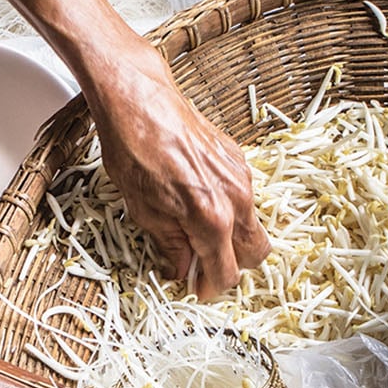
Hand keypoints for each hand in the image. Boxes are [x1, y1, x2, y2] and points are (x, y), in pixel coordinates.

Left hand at [88, 44, 268, 297]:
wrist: (139, 98)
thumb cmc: (132, 148)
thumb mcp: (141, 208)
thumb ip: (169, 244)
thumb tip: (180, 268)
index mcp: (211, 219)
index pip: (224, 273)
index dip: (209, 287)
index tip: (194, 288)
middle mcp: (235, 199)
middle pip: (255, 254)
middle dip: (231, 266)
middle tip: (201, 266)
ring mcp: (241, 177)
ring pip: (253, 225)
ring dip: (233, 239)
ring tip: (198, 235)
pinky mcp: (238, 158)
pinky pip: (244, 198)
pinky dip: (231, 211)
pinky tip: (201, 204)